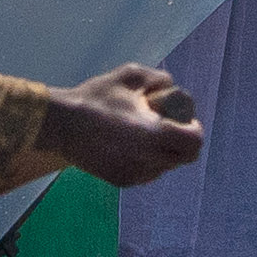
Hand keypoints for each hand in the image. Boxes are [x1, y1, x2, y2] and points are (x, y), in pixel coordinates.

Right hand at [34, 63, 202, 187]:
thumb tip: (173, 90)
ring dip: (164, 153)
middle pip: (184, 158)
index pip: (194, 142)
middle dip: (182, 142)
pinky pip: (146, 173)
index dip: (194, 129)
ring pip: (165, 167)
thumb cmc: (96, 97)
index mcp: (155, 134)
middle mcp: (148, 159)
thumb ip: (160, 80)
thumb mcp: (131, 76)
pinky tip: (130, 146)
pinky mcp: (121, 181)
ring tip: (145, 135)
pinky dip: (145, 161)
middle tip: (170, 128)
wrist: (61, 124)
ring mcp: (135, 173)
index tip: (186, 120)